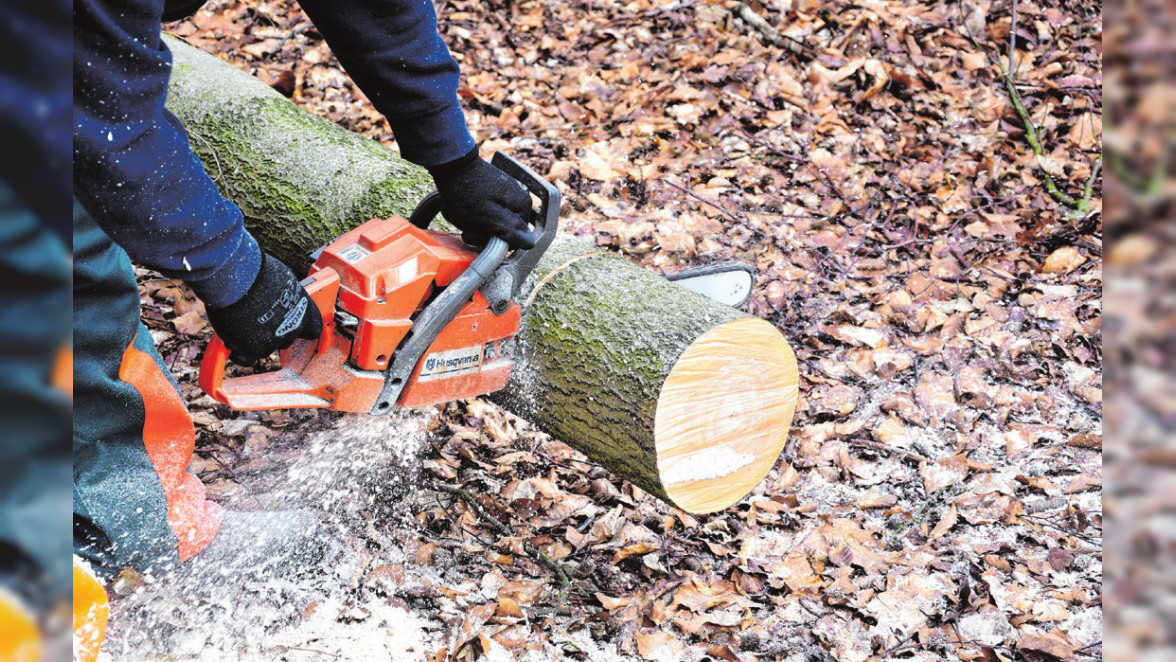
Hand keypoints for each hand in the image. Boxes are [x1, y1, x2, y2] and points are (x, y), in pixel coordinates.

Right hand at [205, 254, 322, 365]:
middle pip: (287, 339)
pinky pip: (245, 357)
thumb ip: (286, 297)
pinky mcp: (251, 349)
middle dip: (275, 332)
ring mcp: (273, 340)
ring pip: (265, 349)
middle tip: (259, 318)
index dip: (302, 328)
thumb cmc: (256, 270)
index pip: (313, 329)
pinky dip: (238, 350)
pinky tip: (232, 338)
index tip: (294, 326)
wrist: (235, 273)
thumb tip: (280, 300)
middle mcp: (293, 328)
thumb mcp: (282, 281)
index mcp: (305, 310)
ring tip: (241, 321)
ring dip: (255, 340)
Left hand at [428, 149, 534, 248]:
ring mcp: (507, 194)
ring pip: (493, 222)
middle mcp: (519, 198)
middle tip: (467, 226)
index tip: (479, 234)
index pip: (516, 238)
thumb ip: (511, 230)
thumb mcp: (488, 217)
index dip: (496, 241)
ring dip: (475, 223)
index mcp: (522, 205)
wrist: (450, 165)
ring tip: (462, 215)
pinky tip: (463, 208)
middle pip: (504, 230)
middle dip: (483, 232)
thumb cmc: (466, 193)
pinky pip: (486, 211)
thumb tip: (530, 243)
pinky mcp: (494, 191)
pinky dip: (473, 214)